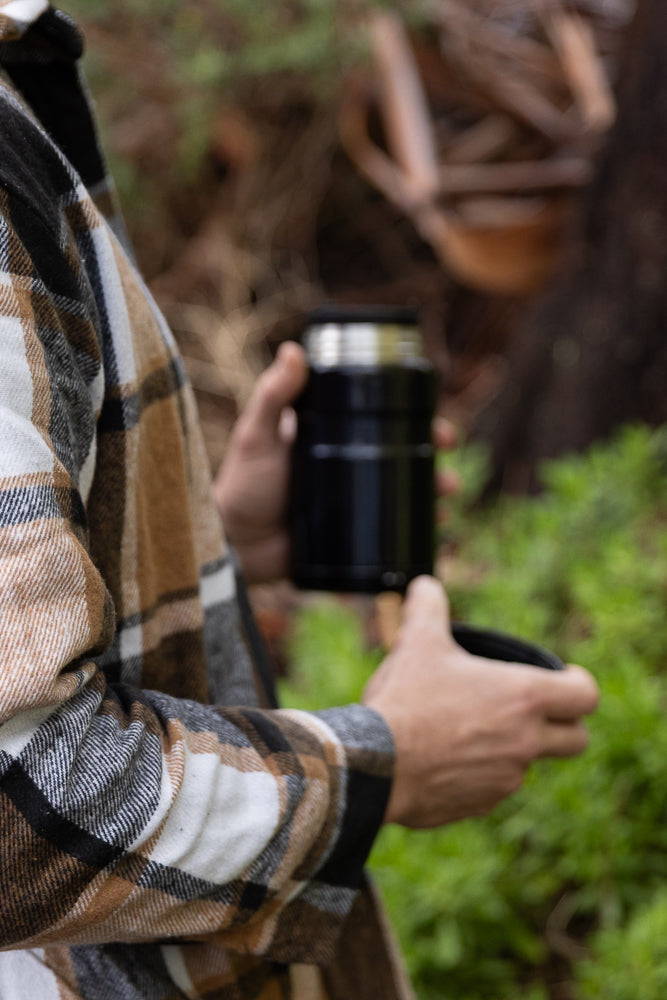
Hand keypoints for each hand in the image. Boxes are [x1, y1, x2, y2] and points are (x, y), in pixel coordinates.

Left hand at [213, 343, 459, 583]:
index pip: (379, 419)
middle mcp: (345, 467)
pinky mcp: (353, 537)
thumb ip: (274, 396)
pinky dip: (418, 530)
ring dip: (434, 490)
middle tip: (446, 449)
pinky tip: (437, 528)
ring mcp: (351, 503)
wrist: (234, 546)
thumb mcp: (258, 435)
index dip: (411, 415)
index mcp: (329, 437)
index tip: (432, 414)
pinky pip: (392, 532)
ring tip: (447, 493)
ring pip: (404, 493)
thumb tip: (293, 350)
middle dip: (432, 452)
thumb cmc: (241, 486)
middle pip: (401, 454)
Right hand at [363, 576, 598, 828]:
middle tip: (533, 711)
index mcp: (523, 697)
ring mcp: (506, 779)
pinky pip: (494, 789)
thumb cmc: (405, 699)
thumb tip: (425, 585)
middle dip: (564, 726)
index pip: (586, 696)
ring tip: (468, 730)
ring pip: (529, 764)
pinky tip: (444, 758)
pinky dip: (479, 774)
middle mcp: (526, 741)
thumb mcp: (417, 642)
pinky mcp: (482, 804)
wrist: (374, 764)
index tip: (565, 679)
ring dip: (512, 748)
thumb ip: (428, 607)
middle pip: (577, 740)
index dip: (580, 684)